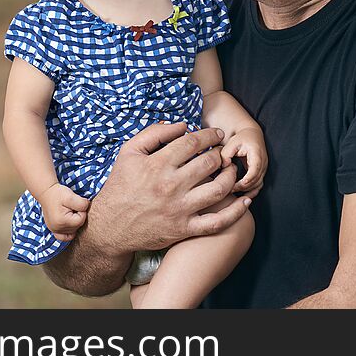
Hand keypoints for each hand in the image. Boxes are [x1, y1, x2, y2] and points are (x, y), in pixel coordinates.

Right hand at [38, 183, 90, 241]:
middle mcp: (57, 228)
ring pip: (73, 230)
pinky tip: (69, 224)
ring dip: (74, 222)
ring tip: (68, 212)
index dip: (81, 211)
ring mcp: (54, 230)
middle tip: (70, 207)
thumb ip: (82, 204)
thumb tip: (86, 209)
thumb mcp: (71, 196)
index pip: (81, 220)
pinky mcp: (53, 230)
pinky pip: (64, 237)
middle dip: (78, 216)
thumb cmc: (58, 194)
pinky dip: (69, 232)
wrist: (46, 193)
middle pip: (77, 226)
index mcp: (62, 221)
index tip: (74, 204)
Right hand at [85, 122, 252, 254]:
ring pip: (218, 189)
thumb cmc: (120, 186)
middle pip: (209, 162)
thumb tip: (182, 125)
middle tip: (222, 152)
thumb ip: (154, 133)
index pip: (193, 142)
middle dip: (220, 153)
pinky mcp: (184, 229)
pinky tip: (245, 202)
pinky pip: (217, 222)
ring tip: (231, 170)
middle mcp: (171, 186)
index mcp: (158, 165)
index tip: (216, 134)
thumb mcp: (129, 153)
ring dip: (230, 176)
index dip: (209, 134)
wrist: (110, 226)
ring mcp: (180, 209)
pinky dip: (235, 212)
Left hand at [221, 127, 267, 197]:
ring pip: (258, 184)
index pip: (255, 170)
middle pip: (256, 180)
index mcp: (257, 154)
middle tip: (228, 190)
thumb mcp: (231, 142)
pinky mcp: (261, 172)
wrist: (252, 134)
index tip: (236, 185)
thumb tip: (224, 167)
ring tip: (233, 191)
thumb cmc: (242, 138)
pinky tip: (241, 194)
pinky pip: (258, 185)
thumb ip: (226, 154)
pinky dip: (251, 191)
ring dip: (246, 190)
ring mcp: (263, 168)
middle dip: (243, 187)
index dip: (247, 179)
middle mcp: (263, 162)